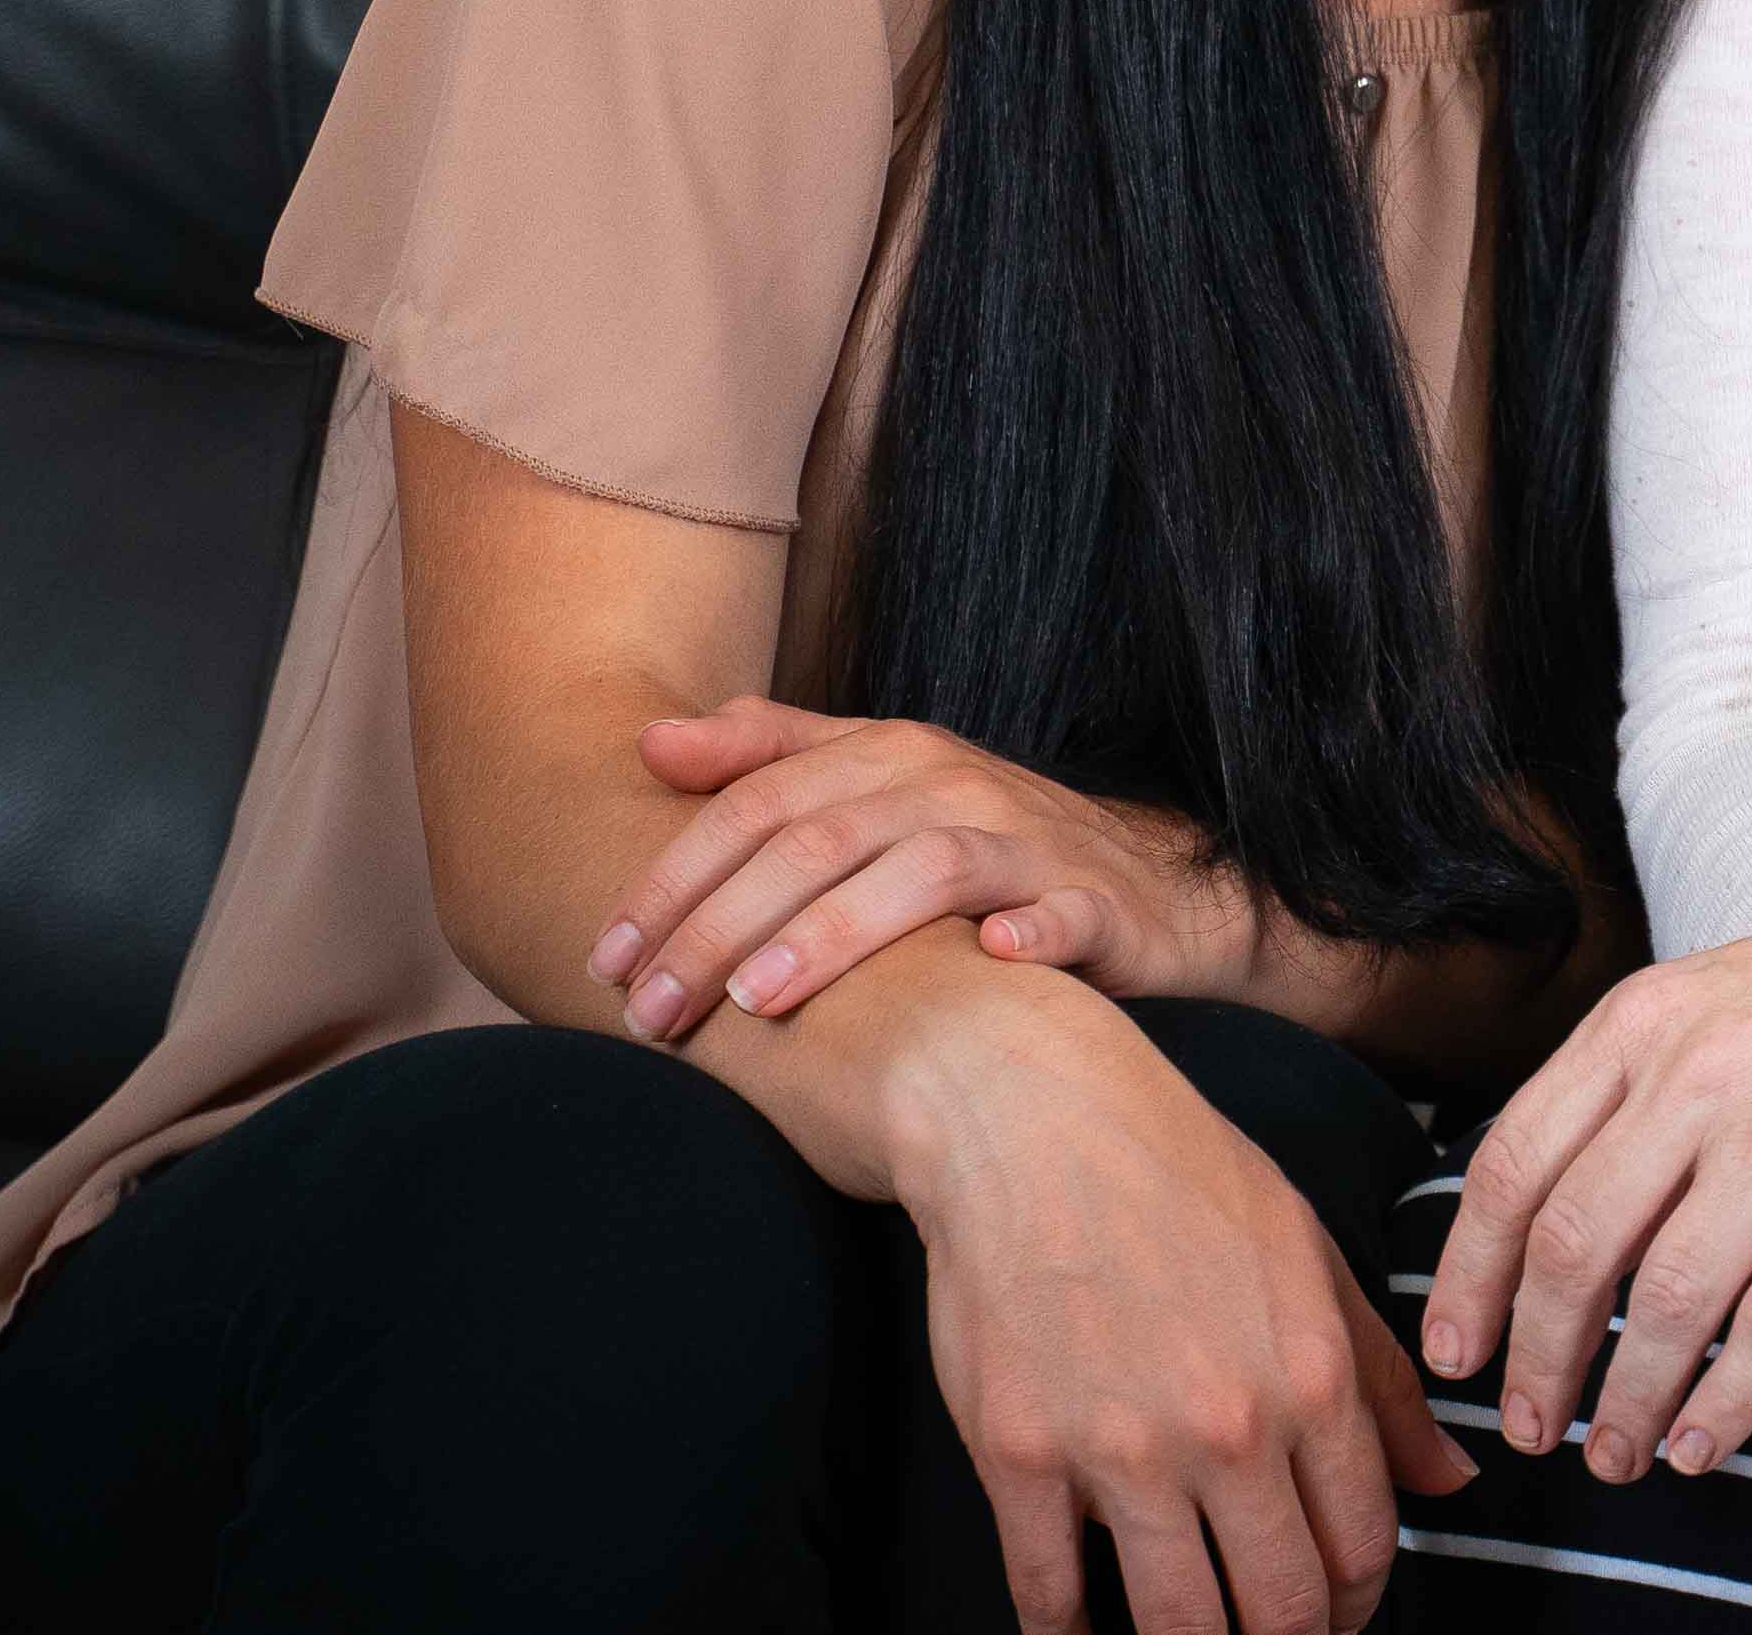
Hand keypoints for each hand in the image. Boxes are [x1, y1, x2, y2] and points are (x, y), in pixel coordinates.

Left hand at [592, 698, 1248, 1035]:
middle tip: (651, 1013)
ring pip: (922, 871)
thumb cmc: (978, 840)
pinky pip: (1060, 915)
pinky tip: (983, 960)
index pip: (756, 802)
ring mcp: (1028, 843)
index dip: (674, 877)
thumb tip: (649, 738)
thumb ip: (769, 755)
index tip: (606, 957)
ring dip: (835, 933)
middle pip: (819, 841)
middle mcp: (953, 785)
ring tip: (759, 1001)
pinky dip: (1024, 935)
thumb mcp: (875, 782)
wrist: (1144, 883)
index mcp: (889, 755)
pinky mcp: (1096, 904)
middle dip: (720, 927)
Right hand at [887, 988, 1474, 1634]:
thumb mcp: (1313, 1257)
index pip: (1364, 1543)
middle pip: (1282, 1608)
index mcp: (1311, 1377)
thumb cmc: (1180, 1175)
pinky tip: (1081, 1630)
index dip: (1360, 1601)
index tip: (1340, 1611)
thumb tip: (1452, 1480)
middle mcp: (1227, 1428)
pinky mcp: (1019, 1460)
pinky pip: (1047, 1597)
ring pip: (1176, 1625)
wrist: (1035, 1123)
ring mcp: (1119, 1452)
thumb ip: (1385, 1383)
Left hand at [1419, 891, 1751, 1484]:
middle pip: (1575, 1246)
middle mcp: (1705, 1072)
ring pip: (1669, 1300)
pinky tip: (1699, 1441)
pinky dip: (1724, 1405)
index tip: (1457, 1354)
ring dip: (1627, 1400)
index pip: (1515, 1167)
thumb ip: (1616, 1099)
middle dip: (1538, 1360)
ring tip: (1616, 1451)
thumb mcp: (1701, 1009)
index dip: (1469, 1280)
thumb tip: (1526, 1244)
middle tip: (1531, 1426)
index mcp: (1641, 1024)